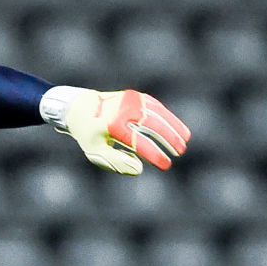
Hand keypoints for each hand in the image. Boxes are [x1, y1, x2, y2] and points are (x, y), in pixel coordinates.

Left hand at [50, 88, 190, 175]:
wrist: (81, 108)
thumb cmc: (90, 135)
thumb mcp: (97, 152)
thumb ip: (116, 162)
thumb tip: (139, 169)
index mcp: (111, 126)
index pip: (138, 142)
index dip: (154, 154)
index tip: (166, 165)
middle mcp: (122, 110)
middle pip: (152, 124)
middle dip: (169, 139)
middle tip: (180, 152)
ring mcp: (131, 101)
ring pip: (158, 114)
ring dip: (174, 127)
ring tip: (185, 141)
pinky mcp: (136, 97)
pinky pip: (156, 107)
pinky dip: (169, 117)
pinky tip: (179, 128)